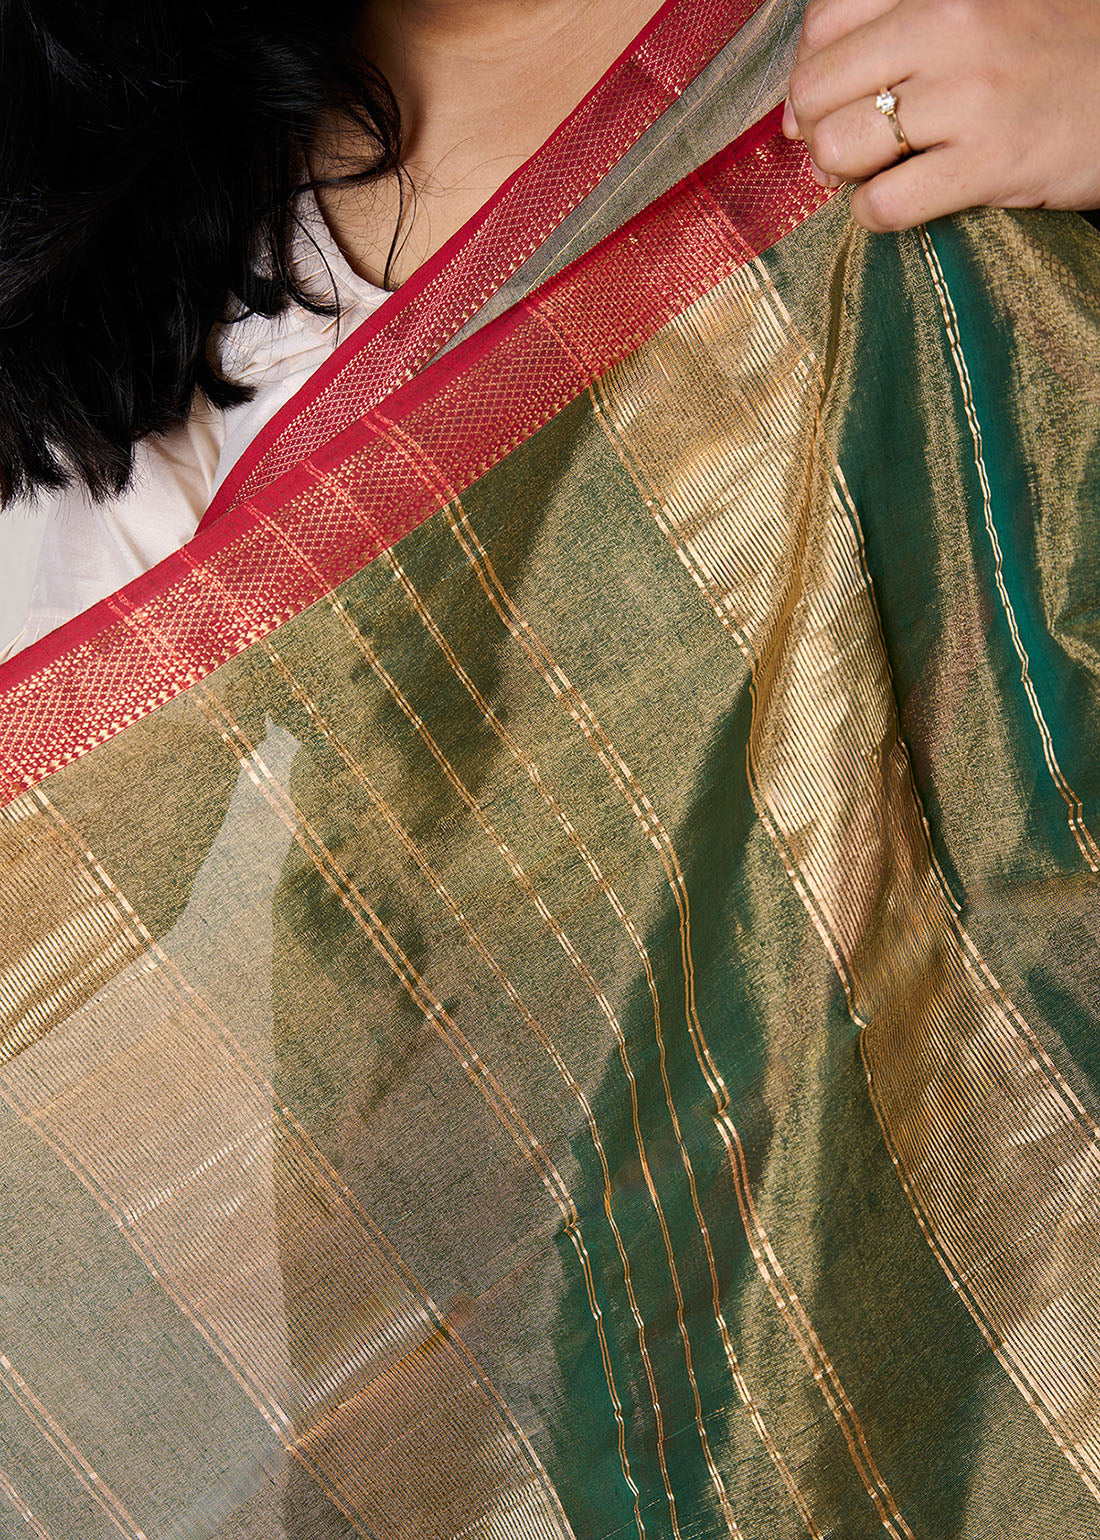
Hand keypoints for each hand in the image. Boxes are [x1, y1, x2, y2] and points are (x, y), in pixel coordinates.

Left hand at [782, 0, 1099, 230]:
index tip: (832, 103)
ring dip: (846, 175)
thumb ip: (895, 36)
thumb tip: (797, 112)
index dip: (812, 76)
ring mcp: (968, 95)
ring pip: (839, 147)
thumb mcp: (980, 12)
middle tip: (855, 147)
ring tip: (884, 171)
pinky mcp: (988, 162)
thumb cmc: (1053, 51)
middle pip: (817, 90)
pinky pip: (882, 204)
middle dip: (822, 130)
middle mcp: (950, 24)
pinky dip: (876, 215)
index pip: (825, 23)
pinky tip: (905, 201)